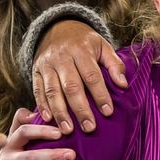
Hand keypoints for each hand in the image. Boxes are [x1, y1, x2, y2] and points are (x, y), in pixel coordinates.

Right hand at [0, 109, 75, 159]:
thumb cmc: (13, 153)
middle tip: (72, 155)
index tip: (60, 133)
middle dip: (52, 156)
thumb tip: (35, 111)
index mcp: (9, 143)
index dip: (41, 132)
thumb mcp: (13, 136)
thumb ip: (22, 121)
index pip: (23, 132)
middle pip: (30, 157)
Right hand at [32, 20, 127, 134]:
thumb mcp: (103, 46)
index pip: (92, 75)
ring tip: (68, 130)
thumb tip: (123, 85)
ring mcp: (46, 65)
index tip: (108, 112)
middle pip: (71, 86)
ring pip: (52, 91)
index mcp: (81, 50)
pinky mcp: (36, 72)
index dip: (100, 94)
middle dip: (80, 109)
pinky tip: (48, 119)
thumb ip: (114, 64)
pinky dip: (42, 106)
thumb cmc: (85, 42)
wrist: (57, 29)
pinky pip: (37, 90)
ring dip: (60, 112)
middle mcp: (61, 57)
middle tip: (89, 127)